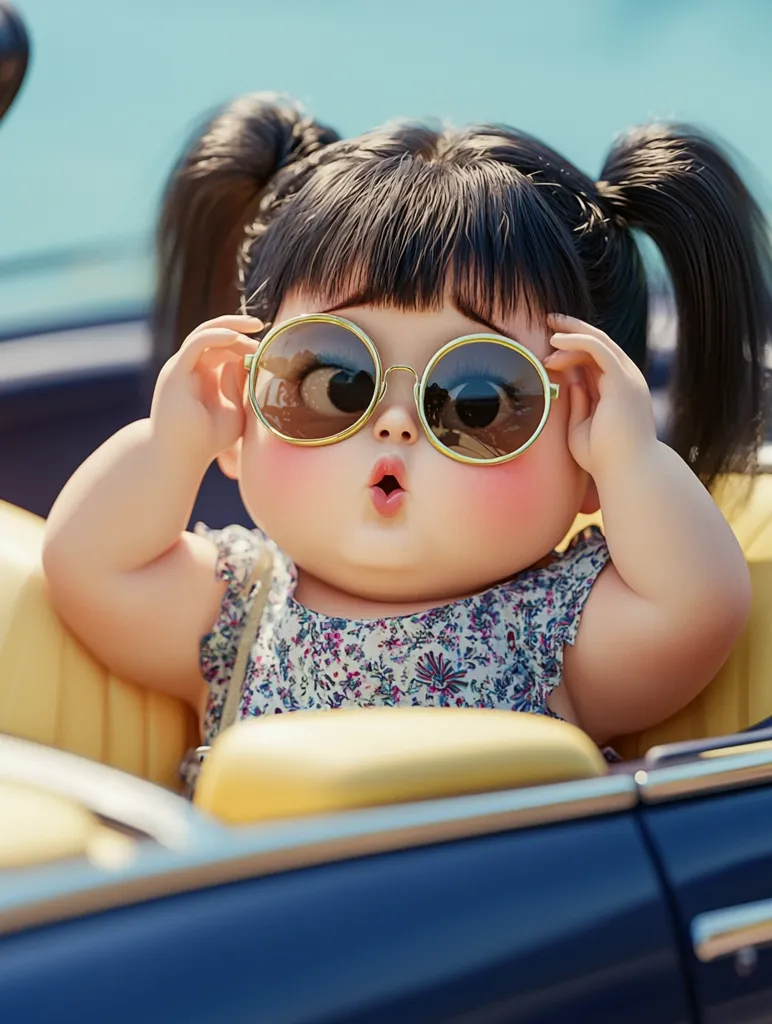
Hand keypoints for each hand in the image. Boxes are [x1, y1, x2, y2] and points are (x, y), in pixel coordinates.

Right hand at [150, 315, 261, 460]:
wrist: (178, 458)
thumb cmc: (206, 440)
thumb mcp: (234, 411)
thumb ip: (240, 387)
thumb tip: (248, 361)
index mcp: (203, 375)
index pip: (223, 347)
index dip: (244, 342)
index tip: (266, 347)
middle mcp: (190, 368)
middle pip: (214, 335)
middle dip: (238, 327)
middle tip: (262, 326)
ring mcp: (181, 368)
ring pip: (205, 334)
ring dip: (231, 329)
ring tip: (254, 330)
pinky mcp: (175, 372)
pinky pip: (196, 344)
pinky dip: (215, 337)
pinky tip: (234, 337)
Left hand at [543, 314, 656, 476]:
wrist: (625, 472)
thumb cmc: (604, 458)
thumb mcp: (581, 428)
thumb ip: (578, 403)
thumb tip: (570, 381)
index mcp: (618, 392)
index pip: (597, 359)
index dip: (575, 346)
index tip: (551, 343)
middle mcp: (626, 381)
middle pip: (599, 344)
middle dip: (574, 329)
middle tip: (550, 319)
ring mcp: (627, 378)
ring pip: (599, 342)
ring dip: (572, 334)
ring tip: (549, 330)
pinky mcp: (622, 380)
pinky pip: (598, 349)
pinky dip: (577, 341)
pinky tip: (557, 341)